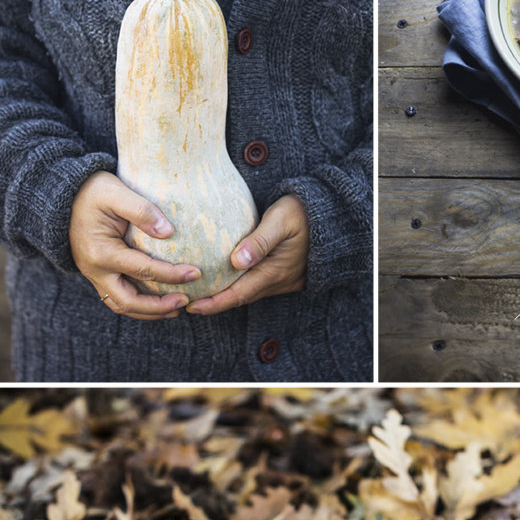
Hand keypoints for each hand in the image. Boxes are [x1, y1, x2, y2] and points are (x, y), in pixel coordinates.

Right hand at [69, 171, 200, 319]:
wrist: (64, 196)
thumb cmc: (93, 191)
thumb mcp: (116, 192)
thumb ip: (142, 211)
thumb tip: (169, 232)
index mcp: (101, 252)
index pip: (143, 270)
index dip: (172, 275)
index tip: (196, 273)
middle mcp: (95, 270)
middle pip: (129, 302)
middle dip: (159, 307)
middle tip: (185, 301)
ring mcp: (94, 275)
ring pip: (122, 306)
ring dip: (149, 311)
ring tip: (175, 309)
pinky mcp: (97, 275)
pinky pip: (118, 299)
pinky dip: (139, 305)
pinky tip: (158, 303)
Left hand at [186, 194, 308, 315]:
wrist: (332, 216)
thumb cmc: (302, 212)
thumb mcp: (280, 220)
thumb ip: (259, 241)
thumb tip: (236, 261)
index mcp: (274, 271)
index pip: (239, 294)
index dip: (214, 303)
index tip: (192, 307)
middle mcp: (278, 281)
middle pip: (241, 298)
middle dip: (215, 303)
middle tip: (187, 303)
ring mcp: (284, 280)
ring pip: (250, 293)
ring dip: (226, 296)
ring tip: (201, 294)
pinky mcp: (286, 275)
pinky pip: (258, 286)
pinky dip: (239, 287)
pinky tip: (226, 280)